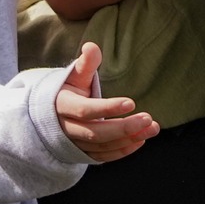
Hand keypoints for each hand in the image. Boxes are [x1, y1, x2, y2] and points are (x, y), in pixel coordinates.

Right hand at [55, 42, 156, 162]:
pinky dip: (122, 151)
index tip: (131, 102)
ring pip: (102, 146)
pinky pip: (102, 156)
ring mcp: (74, 144)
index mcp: (62, 106)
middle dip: (123, 128)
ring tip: (152, 128)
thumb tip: (91, 46)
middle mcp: (66, 129)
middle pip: (95, 133)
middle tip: (148, 118)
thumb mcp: (74, 75)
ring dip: (128, 139)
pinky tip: (141, 140)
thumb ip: (85, 63)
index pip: (85, 110)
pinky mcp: (82, 154)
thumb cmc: (67, 90)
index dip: (107, 108)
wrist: (52, 115)